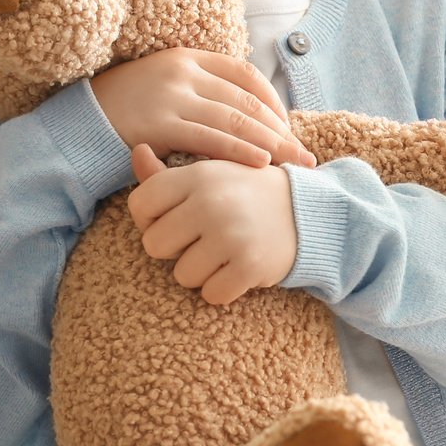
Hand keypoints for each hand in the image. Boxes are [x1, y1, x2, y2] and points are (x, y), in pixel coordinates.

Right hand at [90, 49, 314, 168]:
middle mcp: (182, 71)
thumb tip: (238, 110)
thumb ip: (196, 90)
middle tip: (304, 153)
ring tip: (293, 163)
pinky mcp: (158, 123)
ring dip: (270, 143)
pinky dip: (239, 150)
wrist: (75, 124)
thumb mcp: (160, 86)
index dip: (272, 100)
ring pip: (234, 119)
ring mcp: (170, 96)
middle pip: (245, 99)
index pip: (244, 74)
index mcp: (186, 57)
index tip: (287, 127)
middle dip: (280, 128)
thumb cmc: (121, 112)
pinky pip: (209, 138)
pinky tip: (261, 163)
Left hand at [128, 145, 298, 305]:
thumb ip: (166, 173)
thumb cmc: (246, 192)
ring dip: (199, 272)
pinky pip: (211, 295)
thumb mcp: (209, 173)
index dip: (150, 219)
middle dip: (174, 249)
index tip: (173, 220)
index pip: (140, 205)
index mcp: (196, 176)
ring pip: (182, 275)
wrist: (307, 211)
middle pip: (154, 245)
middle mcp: (210, 203)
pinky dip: (222, 289)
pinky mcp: (250, 265)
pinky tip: (237, 268)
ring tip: (222, 252)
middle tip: (200, 239)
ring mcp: (230, 235)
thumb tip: (138, 151)